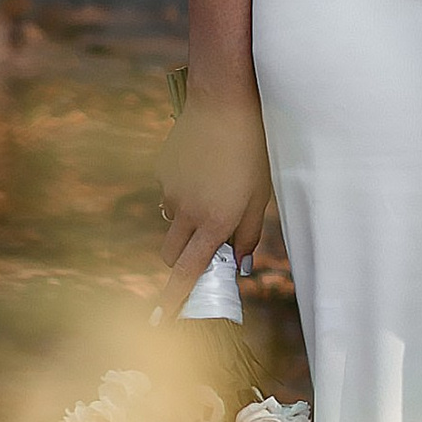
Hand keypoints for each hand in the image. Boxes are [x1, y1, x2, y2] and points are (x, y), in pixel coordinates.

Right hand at [155, 79, 271, 308]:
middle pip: (170, 254)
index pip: (187, 272)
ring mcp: (170, 189)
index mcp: (213, 221)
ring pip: (171, 222)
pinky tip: (205, 168)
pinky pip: (169, 194)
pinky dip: (184, 194)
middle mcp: (186, 210)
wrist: (224, 101)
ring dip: (186, 223)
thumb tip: (240, 266)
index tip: (160, 321)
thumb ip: (248, 233)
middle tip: (204, 250)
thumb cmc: (253, 148)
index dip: (173, 299)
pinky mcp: (162, 170)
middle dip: (181, 261)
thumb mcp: (260, 195)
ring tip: (216, 192)